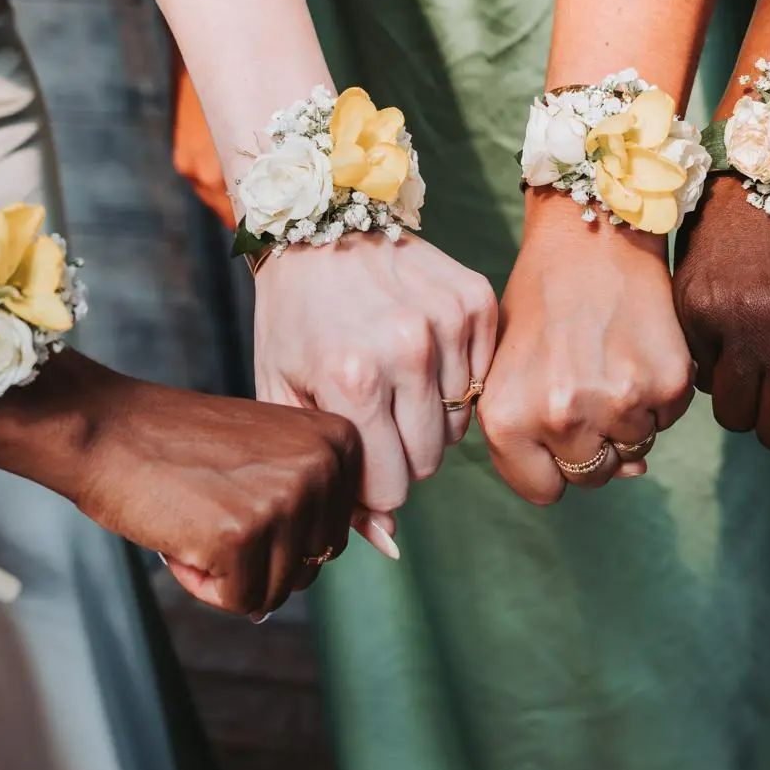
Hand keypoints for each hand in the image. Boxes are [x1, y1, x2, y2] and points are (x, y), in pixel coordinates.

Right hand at [0, 364, 362, 616]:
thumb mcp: (277, 452)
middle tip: (211, 503)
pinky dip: (202, 583)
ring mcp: (286, 500)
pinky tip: (179, 534)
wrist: (105, 428)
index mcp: (342, 441)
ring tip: (195, 515)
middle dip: (255, 556)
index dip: (279, 529)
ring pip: (276, 589)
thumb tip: (392, 544)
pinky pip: (238, 601)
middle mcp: (325, 466)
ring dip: (227, 571)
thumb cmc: (186, 447)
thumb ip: (331, 494)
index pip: (336, 534)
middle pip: (312, 566)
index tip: (240, 485)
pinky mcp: (241, 536)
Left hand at [254, 235, 496, 536]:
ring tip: (396, 377)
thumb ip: (330, 475)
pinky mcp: (477, 301)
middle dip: (402, 454)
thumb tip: (391, 545)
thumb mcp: (285, 396)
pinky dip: (457, 379)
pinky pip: (483, 380)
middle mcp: (407, 351)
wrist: (323, 225)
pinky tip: (423, 350)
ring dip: (430, 416)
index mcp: (353, 380)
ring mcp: (449, 323)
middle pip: (430, 461)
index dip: (373, 484)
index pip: (393, 489)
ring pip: (460, 425)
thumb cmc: (295, 319)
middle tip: (375, 415)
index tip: (357, 453)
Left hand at [478, 199, 694, 503]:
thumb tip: (626, 470)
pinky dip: (658, 394)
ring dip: (628, 419)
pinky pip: (666, 420)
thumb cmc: (541, 304)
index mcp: (507, 418)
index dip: (555, 464)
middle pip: (592, 477)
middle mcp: (559, 417)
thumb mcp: (507, 370)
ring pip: (633, 450)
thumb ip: (539, 437)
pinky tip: (636, 351)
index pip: (545, 491)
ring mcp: (617, 403)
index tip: (558, 431)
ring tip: (609, 363)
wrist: (591, 238)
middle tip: (587, 387)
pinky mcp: (666, 385)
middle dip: (594, 444)